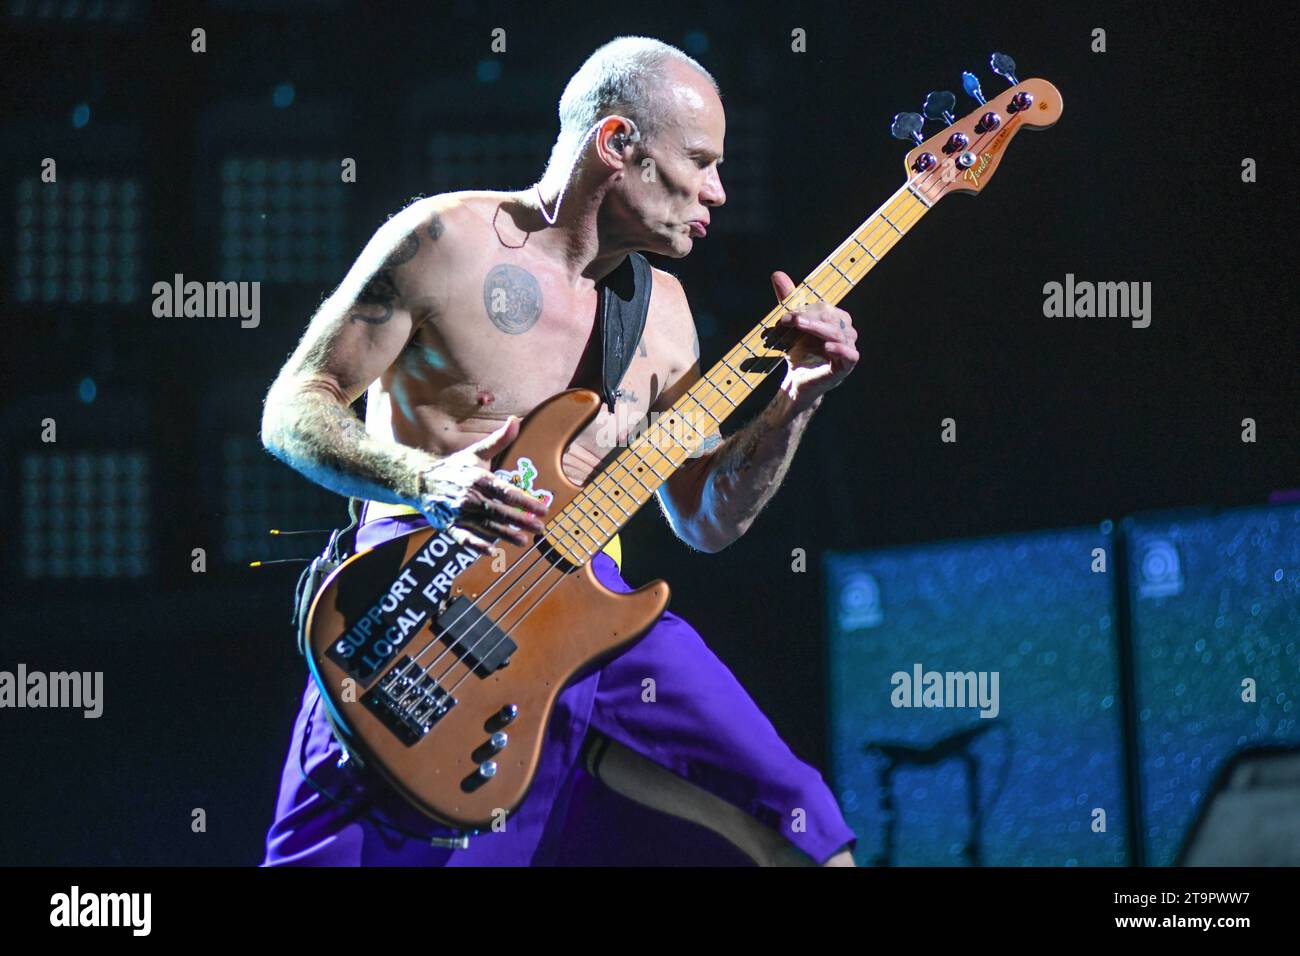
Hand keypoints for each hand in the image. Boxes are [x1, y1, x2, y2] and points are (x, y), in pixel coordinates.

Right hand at [414, 416, 547, 552]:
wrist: (420, 480)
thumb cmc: (455, 467)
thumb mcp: (477, 452)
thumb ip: (499, 440)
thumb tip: (515, 420)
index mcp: (478, 478)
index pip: (506, 491)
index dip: (525, 501)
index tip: (543, 509)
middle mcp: (469, 496)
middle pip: (499, 511)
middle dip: (521, 520)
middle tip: (540, 528)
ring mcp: (458, 513)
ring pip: (485, 526)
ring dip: (505, 535)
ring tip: (524, 541)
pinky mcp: (449, 526)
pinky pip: (463, 538)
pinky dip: (476, 546)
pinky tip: (491, 552)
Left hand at [770, 270, 859, 409]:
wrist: (798, 381)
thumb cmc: (799, 351)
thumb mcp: (791, 325)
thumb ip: (788, 300)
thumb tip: (777, 274)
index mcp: (835, 318)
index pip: (823, 308)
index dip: (804, 309)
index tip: (785, 315)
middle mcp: (846, 330)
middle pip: (831, 318)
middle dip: (809, 317)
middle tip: (789, 319)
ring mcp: (848, 347)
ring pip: (838, 333)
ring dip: (818, 328)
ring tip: (800, 326)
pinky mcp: (847, 365)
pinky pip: (850, 354)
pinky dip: (840, 349)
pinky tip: (827, 346)